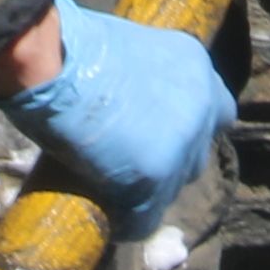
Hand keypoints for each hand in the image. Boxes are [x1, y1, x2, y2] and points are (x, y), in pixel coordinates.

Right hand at [0, 0, 235, 242]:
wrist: (52, 61)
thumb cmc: (70, 46)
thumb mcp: (125, 49)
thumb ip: (145, 78)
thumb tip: (133, 108)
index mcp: (194, 66)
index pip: (218, 112)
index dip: (188, 128)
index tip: (161, 136)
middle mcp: (200, 105)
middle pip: (196, 154)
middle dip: (167, 162)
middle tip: (129, 164)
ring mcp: (181, 143)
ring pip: (173, 188)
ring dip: (148, 190)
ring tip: (113, 190)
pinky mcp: (155, 175)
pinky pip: (146, 218)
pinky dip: (127, 223)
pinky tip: (108, 219)